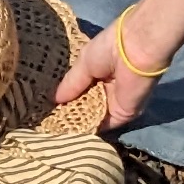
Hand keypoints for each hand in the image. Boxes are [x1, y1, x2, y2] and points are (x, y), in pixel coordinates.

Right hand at [54, 11, 167, 128]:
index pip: (81, 91)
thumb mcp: (83, 63)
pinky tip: (70, 133)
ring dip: (77, 123)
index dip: (66, 99)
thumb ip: (71, 84)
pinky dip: (88, 129)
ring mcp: (114, 105)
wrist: (134, 52)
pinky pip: (102, 125)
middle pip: (86, 106)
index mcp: (98, 75)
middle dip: (70, 113)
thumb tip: (55, 100)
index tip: (50, 108)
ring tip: (55, 131)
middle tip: (50, 123)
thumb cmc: (108, 50)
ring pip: (93, 118)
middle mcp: (106, 91)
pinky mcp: (121, 115)